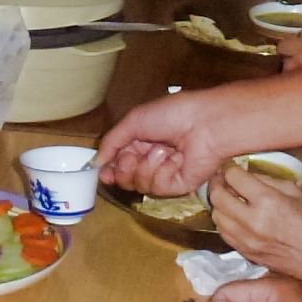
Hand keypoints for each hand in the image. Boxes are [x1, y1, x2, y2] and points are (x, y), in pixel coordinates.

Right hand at [95, 91, 226, 197]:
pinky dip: (164, 171)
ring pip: (139, 185)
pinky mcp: (178, 186)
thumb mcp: (134, 121)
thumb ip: (112, 142)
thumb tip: (96, 163)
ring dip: (147, 166)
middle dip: (125, 168)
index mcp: (140, 143)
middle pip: (125, 179)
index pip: (117, 165)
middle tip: (133, 155)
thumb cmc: (173, 114)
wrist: (205, 122)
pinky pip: (158, 187)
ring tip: (163, 150)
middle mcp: (150, 161)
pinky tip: (176, 158)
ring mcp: (164, 175)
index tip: (104, 172)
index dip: (109, 171)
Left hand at [208, 163, 301, 279]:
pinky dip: (224, 221)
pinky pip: (223, 233)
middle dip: (217, 184)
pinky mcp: (244, 252)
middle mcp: (251, 220)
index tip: (230, 168)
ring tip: (227, 197)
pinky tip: (232, 216)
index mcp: (267, 201)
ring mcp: (245, 239)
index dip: (229, 169)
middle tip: (221, 179)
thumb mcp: (295, 192)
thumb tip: (246, 174)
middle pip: (218, 197)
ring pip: (217, 216)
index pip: (234, 178)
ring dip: (219, 204)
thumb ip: (267, 180)